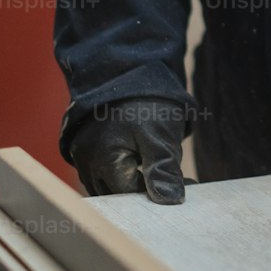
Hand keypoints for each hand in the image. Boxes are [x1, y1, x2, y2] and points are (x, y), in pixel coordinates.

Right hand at [69, 98, 187, 202]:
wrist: (125, 68)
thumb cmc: (144, 100)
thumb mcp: (159, 135)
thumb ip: (163, 170)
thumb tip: (170, 201)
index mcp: (105, 160)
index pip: (131, 195)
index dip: (159, 193)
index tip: (188, 183)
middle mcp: (87, 162)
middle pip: (117, 194)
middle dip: (146, 189)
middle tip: (177, 177)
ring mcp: (82, 156)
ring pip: (108, 185)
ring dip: (131, 182)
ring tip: (158, 165)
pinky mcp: (83, 149)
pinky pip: (101, 172)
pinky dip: (120, 172)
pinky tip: (141, 160)